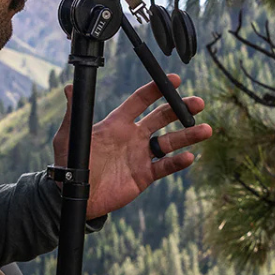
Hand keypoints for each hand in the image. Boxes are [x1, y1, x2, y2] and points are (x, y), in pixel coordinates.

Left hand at [51, 74, 210, 217]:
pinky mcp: (144, 175)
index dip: (157, 89)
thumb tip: (69, 89)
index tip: (174, 80)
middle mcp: (132, 137)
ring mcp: (140, 156)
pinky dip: (177, 162)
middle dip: (180, 109)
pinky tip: (189, 157)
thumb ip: (73, 113)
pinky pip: (164, 167)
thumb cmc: (70, 163)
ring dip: (188, 136)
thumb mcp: (68, 136)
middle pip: (162, 118)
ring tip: (206, 130)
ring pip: (169, 142)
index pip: (140, 101)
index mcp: (117, 124)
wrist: (74, 194)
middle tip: (198, 103)